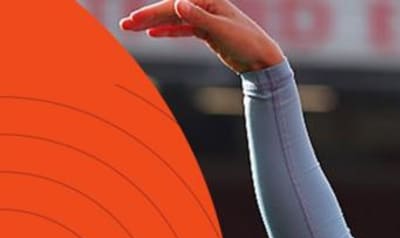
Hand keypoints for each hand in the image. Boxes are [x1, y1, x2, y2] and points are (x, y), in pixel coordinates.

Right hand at [120, 0, 284, 73]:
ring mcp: (206, 19)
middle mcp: (205, 6)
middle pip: (170, 9)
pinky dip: (168, 31)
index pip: (174, 4)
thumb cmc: (247, 42)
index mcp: (209, 1)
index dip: (153, 12)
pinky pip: (182, 29)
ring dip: (153, 23)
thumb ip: (199, 17)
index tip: (136, 20)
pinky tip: (152, 34)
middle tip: (125, 24)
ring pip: (174, 19)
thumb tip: (178, 3)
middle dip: (147, 16)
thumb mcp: (222, 30)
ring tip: (132, 28)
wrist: (263, 60)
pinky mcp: (207, 32)